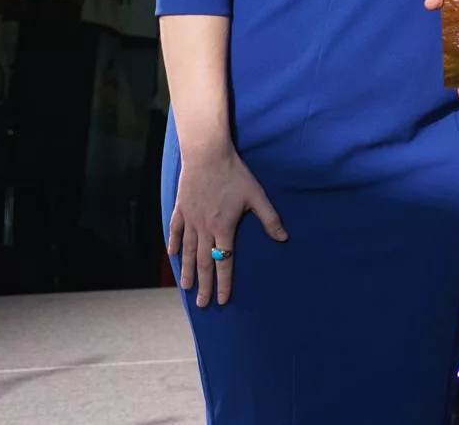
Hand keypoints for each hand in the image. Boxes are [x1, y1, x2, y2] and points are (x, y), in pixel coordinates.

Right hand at [167, 144, 286, 307]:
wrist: (207, 154)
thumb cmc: (234, 174)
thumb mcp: (256, 195)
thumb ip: (269, 219)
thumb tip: (283, 238)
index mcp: (224, 228)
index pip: (224, 262)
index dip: (224, 283)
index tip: (222, 300)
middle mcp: (205, 228)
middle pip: (204, 262)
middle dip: (203, 285)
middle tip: (201, 304)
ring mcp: (190, 219)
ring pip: (188, 251)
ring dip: (188, 271)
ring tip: (186, 287)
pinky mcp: (181, 208)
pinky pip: (176, 230)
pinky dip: (175, 244)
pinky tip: (174, 256)